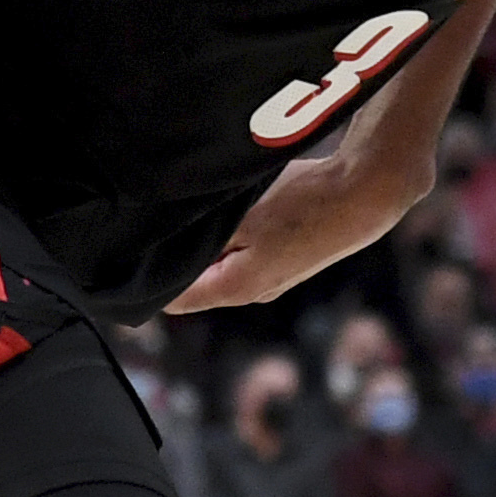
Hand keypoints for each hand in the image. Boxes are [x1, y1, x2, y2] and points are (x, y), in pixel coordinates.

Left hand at [168, 136, 433, 312]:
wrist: (364, 196)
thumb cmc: (304, 203)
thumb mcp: (240, 216)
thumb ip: (200, 240)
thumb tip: (162, 251)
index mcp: (235, 288)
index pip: (173, 299)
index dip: (148, 281)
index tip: (131, 259)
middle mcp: (253, 293)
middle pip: (197, 281)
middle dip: (180, 257)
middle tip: (166, 223)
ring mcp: (273, 280)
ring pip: (222, 264)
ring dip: (211, 243)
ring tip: (208, 211)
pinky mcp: (287, 263)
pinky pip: (246, 253)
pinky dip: (236, 236)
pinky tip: (240, 210)